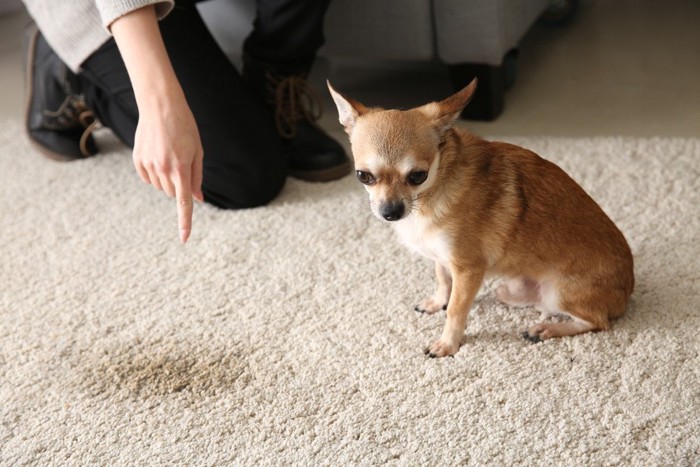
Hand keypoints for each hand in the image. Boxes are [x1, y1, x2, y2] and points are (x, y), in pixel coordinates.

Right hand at [132, 91, 203, 242]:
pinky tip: (157, 156)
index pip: (184, 202)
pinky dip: (154, 174)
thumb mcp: (198, 151)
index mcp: (181, 168)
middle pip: (172, 194)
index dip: (185, 222)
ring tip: (169, 155)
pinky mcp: (137, 160)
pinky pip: (147, 179)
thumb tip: (198, 199)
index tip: (184, 239)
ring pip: (160, 187)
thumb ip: (197, 177)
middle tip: (181, 163)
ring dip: (167, 179)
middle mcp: (163, 169)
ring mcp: (148, 165)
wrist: (160, 106)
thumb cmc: (185, 127)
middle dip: (179, 186)